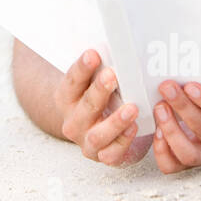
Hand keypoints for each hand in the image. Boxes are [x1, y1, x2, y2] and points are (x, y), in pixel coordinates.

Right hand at [54, 50, 147, 166]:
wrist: (90, 130)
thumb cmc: (97, 100)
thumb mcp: (92, 83)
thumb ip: (101, 69)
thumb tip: (118, 45)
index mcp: (66, 97)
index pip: (72, 80)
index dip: (82, 67)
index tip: (93, 54)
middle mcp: (73, 120)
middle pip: (86, 105)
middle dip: (100, 90)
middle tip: (112, 75)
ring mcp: (86, 140)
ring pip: (98, 134)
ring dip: (115, 121)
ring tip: (131, 108)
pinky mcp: (102, 156)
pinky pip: (112, 154)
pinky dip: (123, 142)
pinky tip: (134, 129)